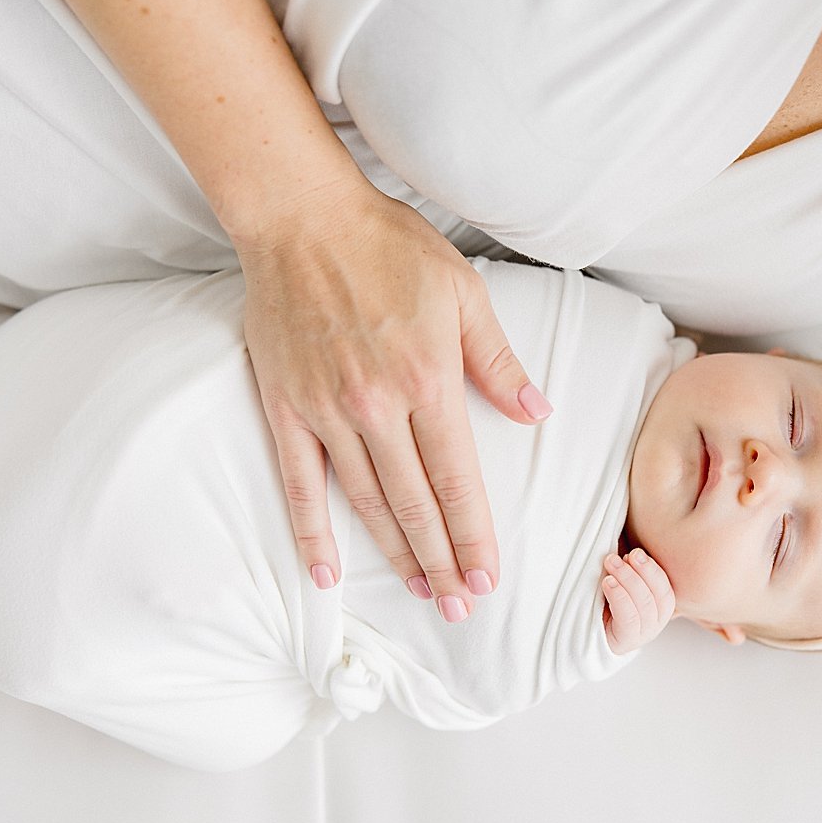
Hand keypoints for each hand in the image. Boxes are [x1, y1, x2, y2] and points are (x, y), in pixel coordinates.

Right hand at [239, 180, 551, 620]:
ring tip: (419, 590)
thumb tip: (536, 413)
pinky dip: (312, 531)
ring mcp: (326, 411)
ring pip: (365, 501)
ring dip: (394, 553)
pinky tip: (326, 572)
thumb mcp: (465, 295)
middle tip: (460, 605)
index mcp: (429, 380)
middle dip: (442, 560)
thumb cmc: (390, 248)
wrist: (302, 217)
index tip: (488, 577)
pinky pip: (300, 483)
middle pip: (415, 503)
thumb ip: (499, 362)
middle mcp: (377, 406)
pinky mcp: (285, 407)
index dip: (474, 535)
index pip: (458, 479)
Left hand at [601, 548, 675, 654]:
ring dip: (628, 580)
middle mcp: (655, 623)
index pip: (665, 589)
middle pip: (657, 596)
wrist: (580, 628)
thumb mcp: (619, 579)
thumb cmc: (602, 598)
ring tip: (610, 564)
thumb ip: (629, 565)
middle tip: (620, 556)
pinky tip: (608, 583)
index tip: (636, 552)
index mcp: (659, 607)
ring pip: (644, 606)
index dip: (652, 569)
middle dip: (640, 571)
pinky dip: (620, 597)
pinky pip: (629, 619)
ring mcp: (642, 635)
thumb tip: (632, 548)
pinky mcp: (625, 642)